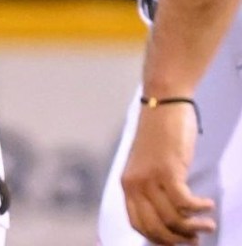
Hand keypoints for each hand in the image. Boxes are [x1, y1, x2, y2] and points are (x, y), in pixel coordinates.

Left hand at [122, 102, 214, 244]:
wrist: (162, 103)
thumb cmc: (160, 136)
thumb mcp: (149, 165)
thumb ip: (153, 189)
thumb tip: (171, 221)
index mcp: (127, 183)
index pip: (138, 224)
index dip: (159, 238)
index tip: (177, 242)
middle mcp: (134, 183)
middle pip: (155, 228)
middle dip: (178, 239)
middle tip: (196, 239)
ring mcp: (149, 177)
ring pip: (173, 220)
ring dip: (195, 227)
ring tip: (208, 223)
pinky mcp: (167, 169)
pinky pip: (185, 203)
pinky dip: (199, 209)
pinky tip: (208, 204)